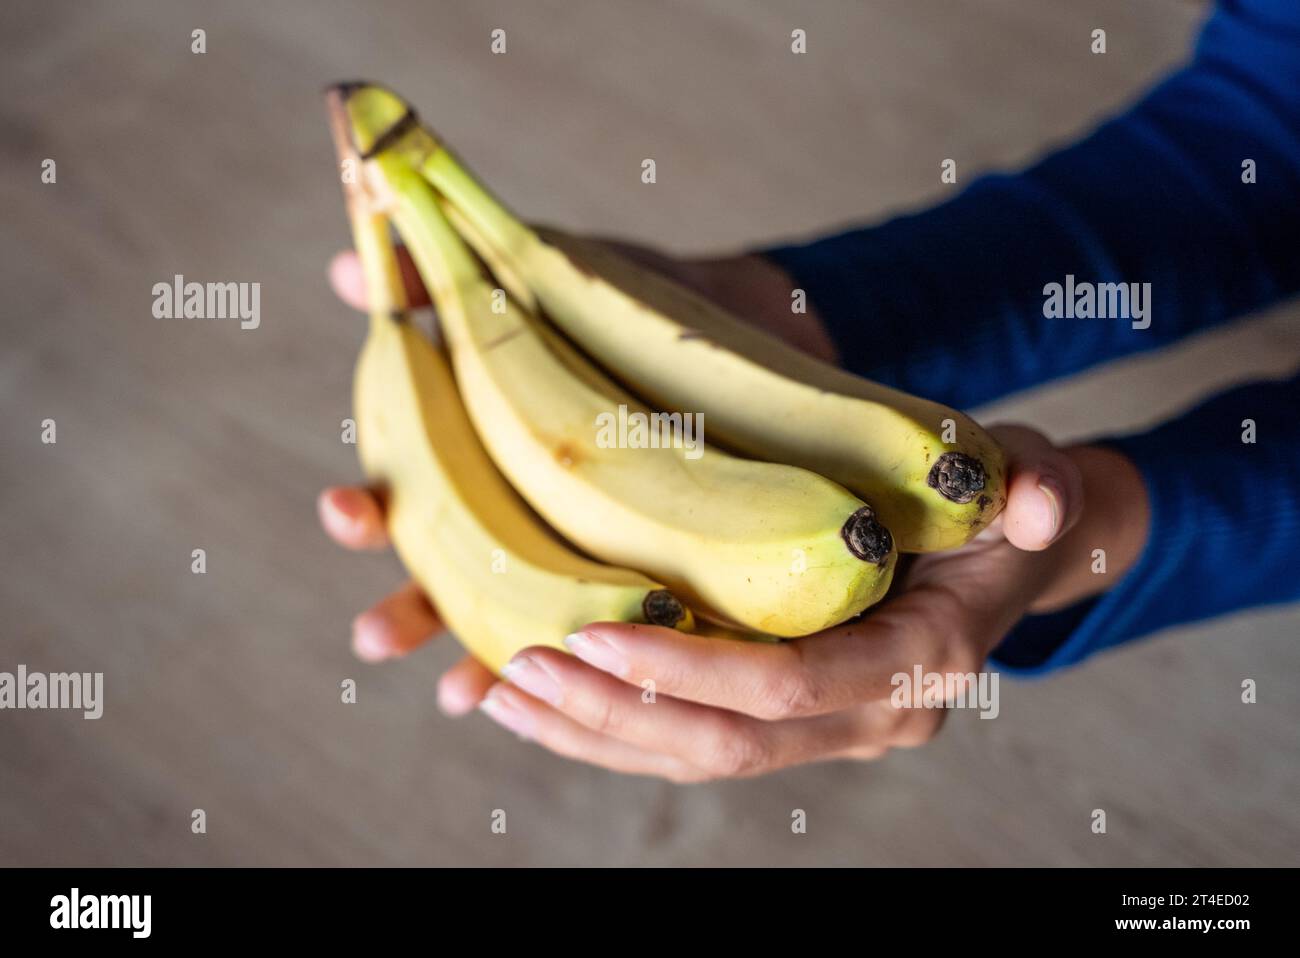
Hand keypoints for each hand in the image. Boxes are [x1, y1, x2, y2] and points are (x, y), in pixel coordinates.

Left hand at [321, 243, 1147, 779]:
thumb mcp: (1025, 478)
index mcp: (916, 664)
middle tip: (518, 669)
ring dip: (594, 731)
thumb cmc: (995, 503)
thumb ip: (1036, 488)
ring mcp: (823, 730)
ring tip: (501, 689)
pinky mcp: (782, 718)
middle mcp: (868, 718)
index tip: (594, 629)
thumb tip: (1041, 502)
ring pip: (692, 757)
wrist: (1001, 550)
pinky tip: (536, 697)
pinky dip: (610, 727)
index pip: (791, 689)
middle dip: (615, 713)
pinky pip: (687, 741)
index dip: (690, 670)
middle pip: (724, 742)